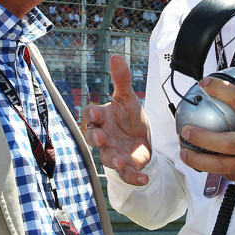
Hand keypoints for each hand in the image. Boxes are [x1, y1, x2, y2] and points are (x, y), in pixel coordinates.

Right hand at [83, 55, 151, 185]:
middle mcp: (104, 136)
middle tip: (100, 138)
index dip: (91, 115)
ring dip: (113, 161)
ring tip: (121, 162)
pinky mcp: (126, 165)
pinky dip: (134, 178)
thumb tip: (116, 56)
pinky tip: (144, 179)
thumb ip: (121, 80)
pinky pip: (127, 174)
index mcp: (103, 118)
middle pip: (93, 138)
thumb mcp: (128, 97)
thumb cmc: (128, 115)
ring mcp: (113, 152)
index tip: (95, 112)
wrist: (140, 136)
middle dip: (95, 138)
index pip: (91, 115)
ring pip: (107, 158)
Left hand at [179, 76, 234, 192]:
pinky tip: (202, 163)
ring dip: (199, 159)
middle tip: (185, 129)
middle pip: (225, 143)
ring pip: (222, 165)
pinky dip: (213, 169)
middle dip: (201, 136)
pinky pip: (229, 174)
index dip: (221, 90)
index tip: (206, 84)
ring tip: (185, 152)